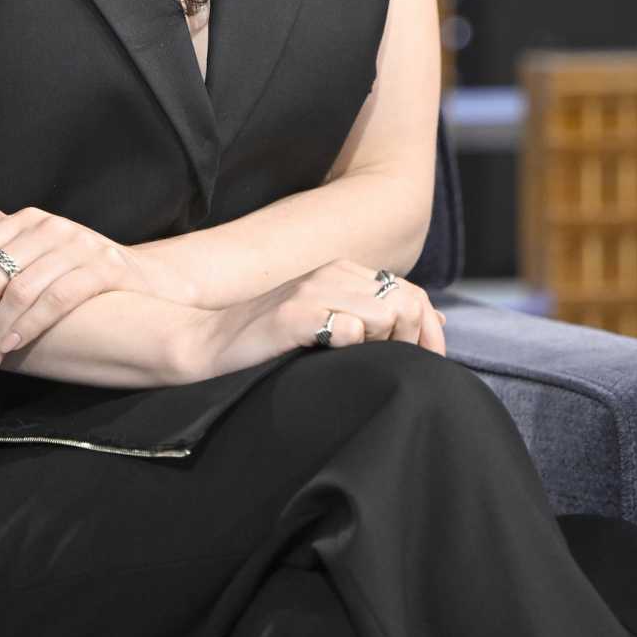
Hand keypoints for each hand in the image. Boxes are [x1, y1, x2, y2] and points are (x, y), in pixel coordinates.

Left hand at [0, 202, 195, 370]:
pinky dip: (28, 326)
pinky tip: (13, 346)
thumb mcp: (36, 248)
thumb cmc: (80, 269)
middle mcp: (49, 226)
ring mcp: (78, 244)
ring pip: (19, 290)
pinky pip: (56, 299)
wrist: (149, 280)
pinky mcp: (104, 267)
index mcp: (26, 219)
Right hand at [200, 259, 447, 384]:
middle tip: (390, 367)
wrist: (205, 342)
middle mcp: (331, 272)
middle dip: (410, 341)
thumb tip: (431, 318)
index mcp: (343, 270)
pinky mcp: (292, 315)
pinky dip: (350, 347)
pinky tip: (330, 358)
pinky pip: (347, 329)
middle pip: (406, 303)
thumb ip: (373, 312)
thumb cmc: (267, 339)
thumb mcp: (326, 316)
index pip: (412, 293)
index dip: (428, 332)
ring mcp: (311, 290)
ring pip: (384, 313)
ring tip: (357, 362)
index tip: (426, 363)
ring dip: (382, 345)